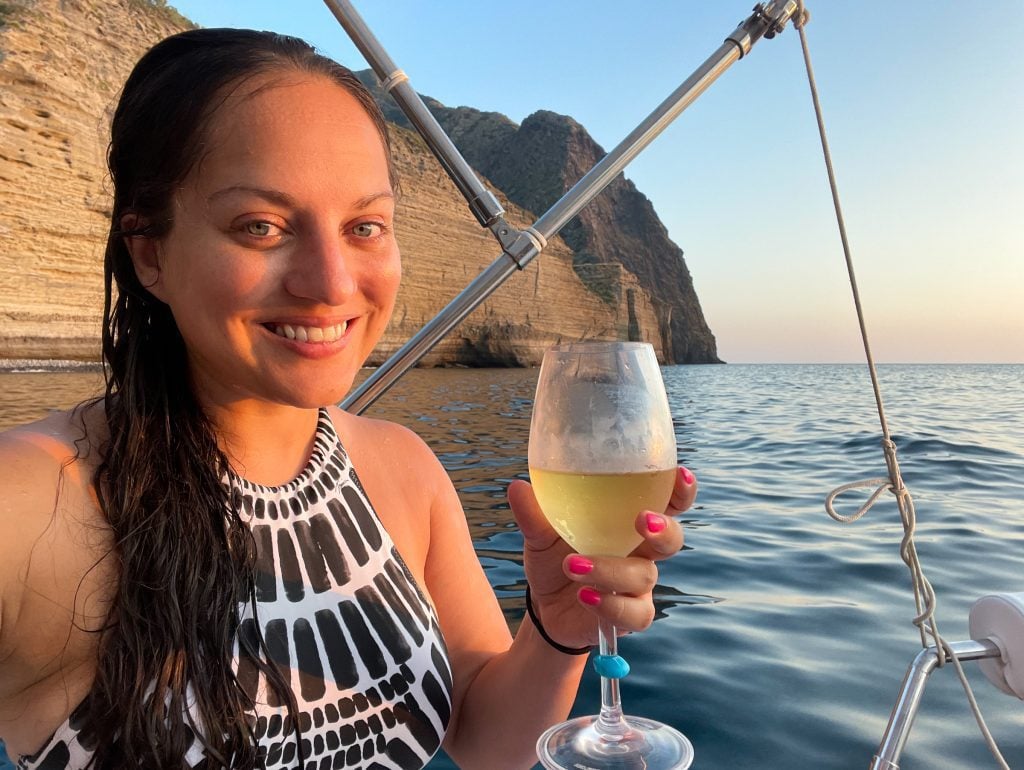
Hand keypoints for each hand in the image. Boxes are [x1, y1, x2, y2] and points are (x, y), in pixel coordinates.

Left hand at [510, 466, 696, 649]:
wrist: (545, 606)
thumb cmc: (554, 557)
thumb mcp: (540, 534)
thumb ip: (534, 513)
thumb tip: (517, 487)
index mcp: (628, 521)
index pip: (667, 502)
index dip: (681, 490)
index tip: (681, 475)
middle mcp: (641, 551)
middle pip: (672, 539)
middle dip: (664, 529)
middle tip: (643, 520)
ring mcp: (638, 585)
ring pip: (643, 576)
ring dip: (610, 569)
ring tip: (573, 565)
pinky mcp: (629, 614)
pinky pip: (635, 613)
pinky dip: (611, 605)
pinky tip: (586, 596)